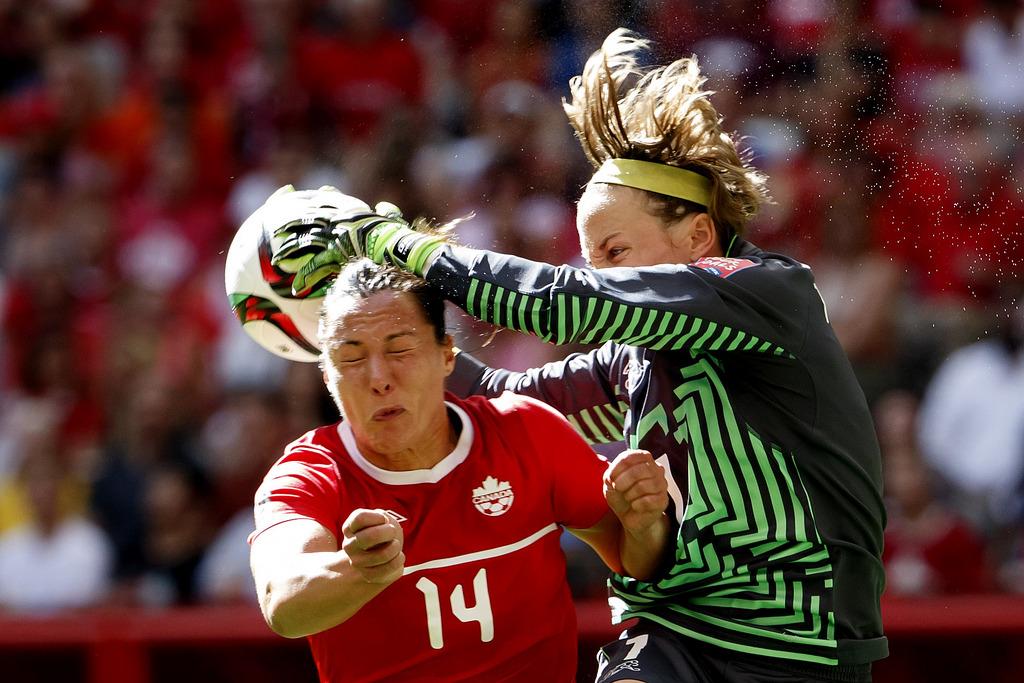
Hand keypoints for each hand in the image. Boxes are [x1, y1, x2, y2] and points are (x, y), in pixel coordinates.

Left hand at [265, 185, 387, 295]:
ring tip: (277, 261)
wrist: (397, 243)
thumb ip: (386, 211)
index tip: (294, 208)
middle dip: (290, 227)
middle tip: (276, 232)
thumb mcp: (391, 217)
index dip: (307, 206)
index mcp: (347, 210)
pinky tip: (297, 286)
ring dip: (290, 251)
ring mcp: (334, 236)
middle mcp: (337, 221)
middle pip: (307, 221)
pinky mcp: (336, 253)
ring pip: (306, 242)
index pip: (321, 205)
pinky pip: (316, 264)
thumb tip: (386, 207)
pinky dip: (306, 275)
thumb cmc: (397, 233)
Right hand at [341, 508, 404, 584]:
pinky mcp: (368, 576)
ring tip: (395, 545)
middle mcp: (349, 546)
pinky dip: (399, 559)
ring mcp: (357, 562)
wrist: (380, 554)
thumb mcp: (380, 518)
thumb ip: (381, 517)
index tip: (384, 520)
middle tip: (392, 531)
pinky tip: (398, 556)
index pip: (360, 518)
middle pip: (370, 537)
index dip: (378, 517)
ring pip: (383, 555)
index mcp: (349, 528)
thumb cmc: (382, 531)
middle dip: (389, 531)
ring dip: (396, 547)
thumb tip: (386, 526)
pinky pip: (389, 568)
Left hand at [604, 449, 668, 538]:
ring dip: (629, 494)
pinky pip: (649, 501)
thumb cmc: (621, 495)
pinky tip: (635, 505)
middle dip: (623, 481)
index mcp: (643, 459)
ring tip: (628, 498)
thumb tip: (611, 476)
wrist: (631, 517)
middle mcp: (656, 469)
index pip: (633, 456)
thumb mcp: (610, 483)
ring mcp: (661, 484)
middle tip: (617, 488)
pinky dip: (637, 504)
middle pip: (639, 470)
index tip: (610, 478)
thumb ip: (610, 475)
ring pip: (643, 486)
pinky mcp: (663, 500)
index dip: (618, 467)